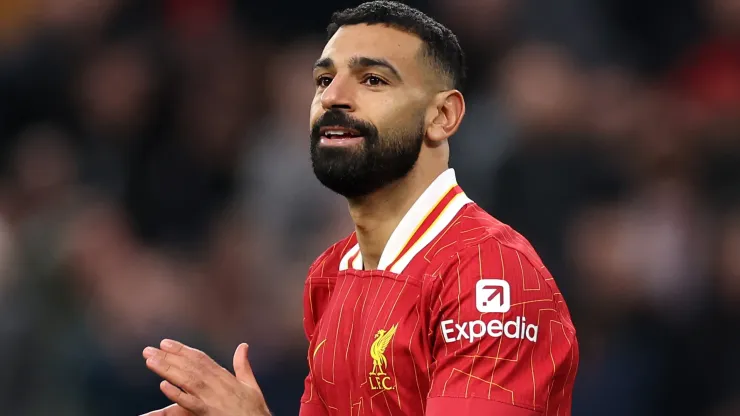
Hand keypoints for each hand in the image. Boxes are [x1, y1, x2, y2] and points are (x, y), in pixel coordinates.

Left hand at [141, 340, 269, 415]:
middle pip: (189, 366)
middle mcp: (216, 384)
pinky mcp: (207, 412)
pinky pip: (189, 402)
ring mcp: (211, 398)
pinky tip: (163, 386)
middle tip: (149, 349)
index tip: (165, 343)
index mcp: (224, 376)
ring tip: (150, 361)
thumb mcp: (250, 384)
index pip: (200, 358)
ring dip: (168, 370)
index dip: (182, 349)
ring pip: (186, 380)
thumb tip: (243, 346)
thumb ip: (243, 365)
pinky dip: (177, 394)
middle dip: (169, 357)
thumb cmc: (254, 408)